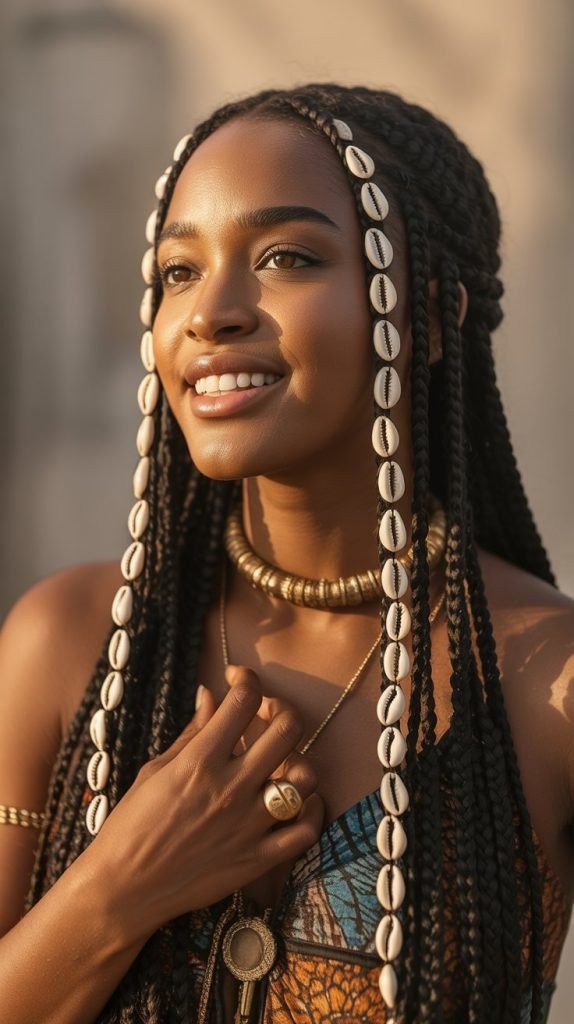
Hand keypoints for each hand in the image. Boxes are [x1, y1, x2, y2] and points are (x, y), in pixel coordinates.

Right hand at [86, 670, 322, 942]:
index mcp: (200, 762)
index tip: (239, 680)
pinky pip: (306, 831)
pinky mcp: (258, 860)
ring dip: (298, 763)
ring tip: (282, 764)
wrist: (124, 890)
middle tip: (268, 715)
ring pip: (305, 779)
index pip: (244, 701)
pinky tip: (300, 801)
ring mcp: (249, 825)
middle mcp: (231, 788)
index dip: (247, 680)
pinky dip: (311, 812)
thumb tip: (211, 695)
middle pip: (287, 730)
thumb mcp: (156, 770)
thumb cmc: (131, 826)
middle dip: (282, 711)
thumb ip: (192, 732)